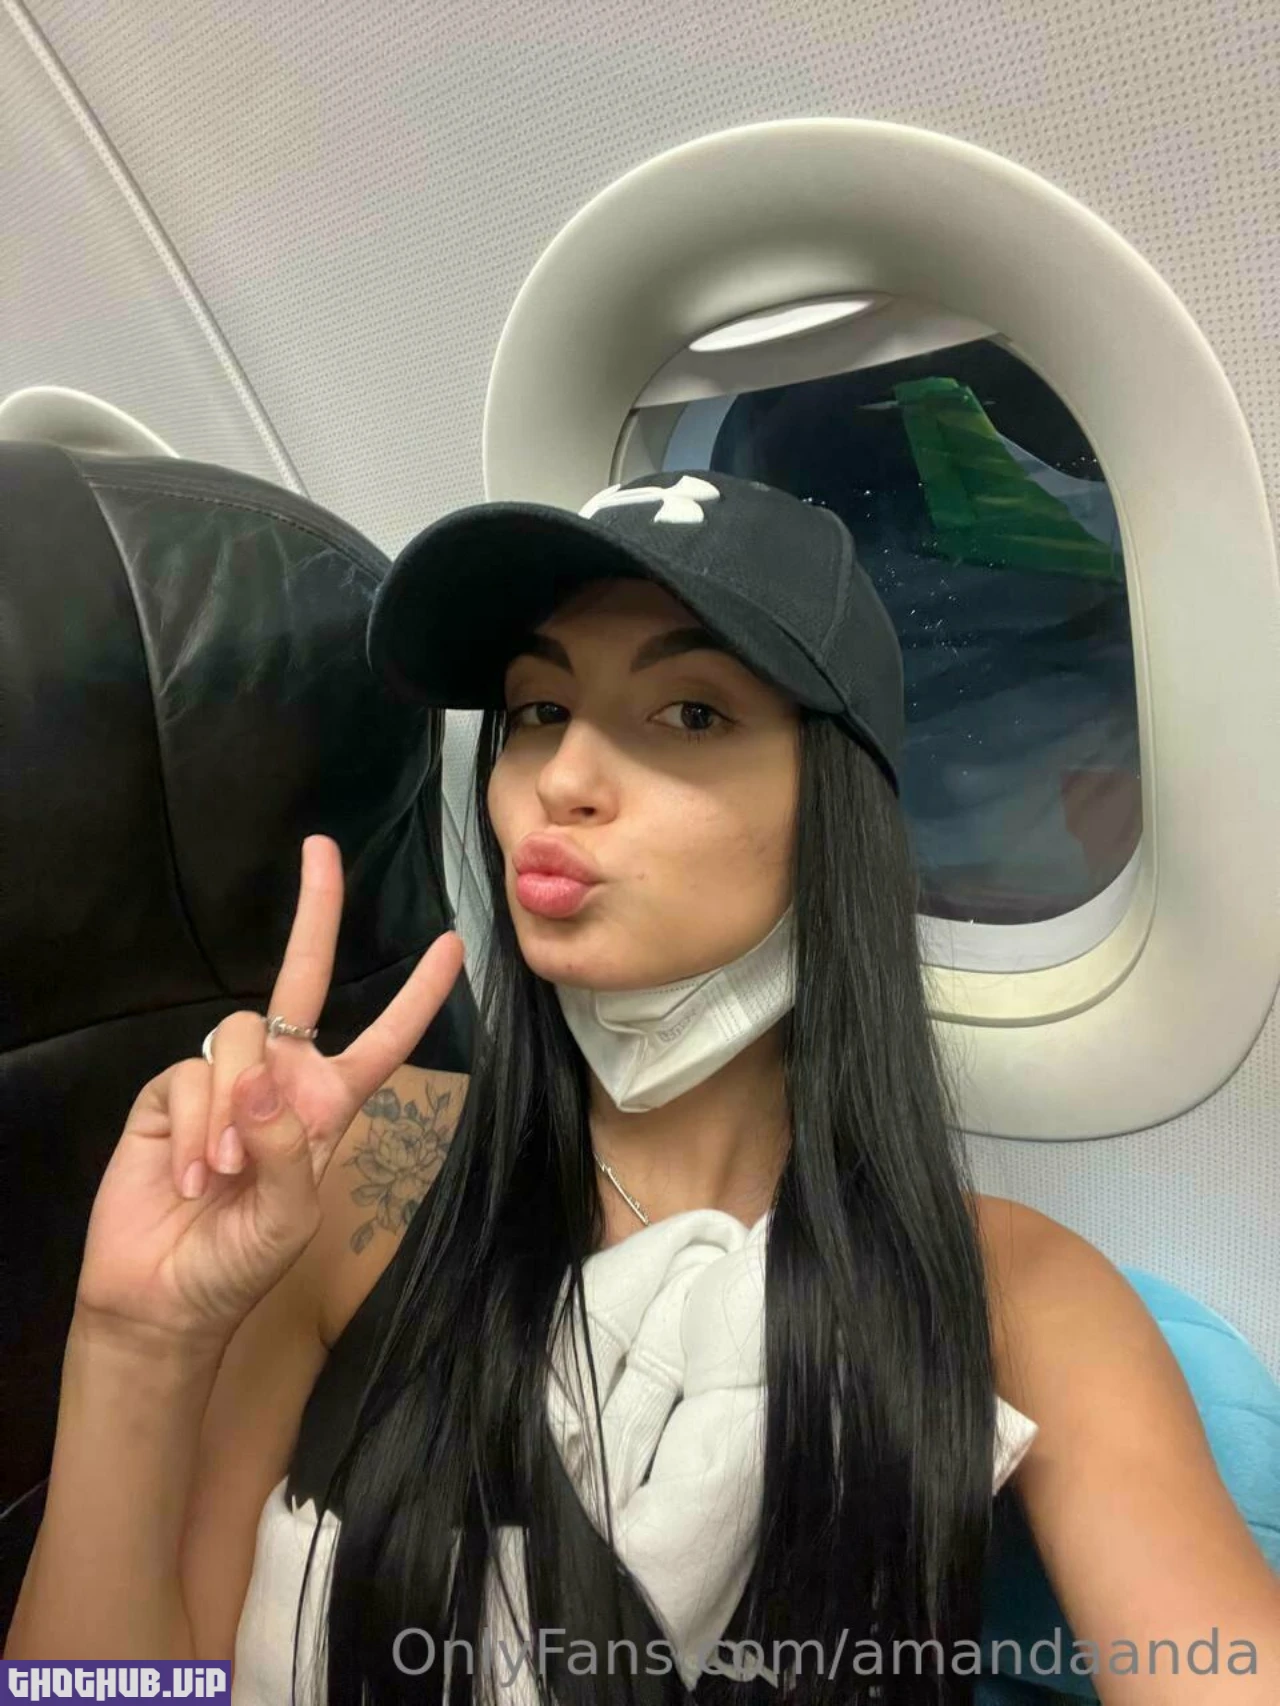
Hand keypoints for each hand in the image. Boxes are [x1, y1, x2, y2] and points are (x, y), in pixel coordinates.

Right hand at [75, 835, 465, 1347]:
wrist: (166, 1296)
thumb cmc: (242, 1262)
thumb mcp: (291, 1217)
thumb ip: (288, 1148)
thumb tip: (259, 1078)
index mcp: (329, 1105)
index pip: (384, 1040)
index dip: (417, 995)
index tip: (451, 944)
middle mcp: (280, 1079)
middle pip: (301, 980)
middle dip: (315, 913)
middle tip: (321, 850)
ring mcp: (225, 1080)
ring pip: (238, 1038)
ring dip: (231, 1113)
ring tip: (220, 1179)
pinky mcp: (170, 1091)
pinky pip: (192, 1077)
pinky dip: (195, 1129)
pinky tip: (191, 1178)